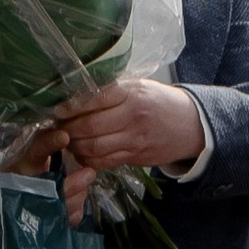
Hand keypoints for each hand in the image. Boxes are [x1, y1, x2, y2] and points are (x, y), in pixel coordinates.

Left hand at [45, 78, 204, 220]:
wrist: (191, 125)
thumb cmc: (161, 101)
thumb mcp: (140, 86)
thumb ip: (112, 91)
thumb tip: (76, 96)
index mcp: (132, 94)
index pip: (93, 100)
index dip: (70, 107)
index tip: (57, 110)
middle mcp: (133, 118)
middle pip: (89, 127)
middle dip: (67, 129)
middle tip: (58, 127)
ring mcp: (134, 141)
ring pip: (93, 148)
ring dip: (74, 146)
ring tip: (67, 140)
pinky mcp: (134, 157)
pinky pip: (103, 162)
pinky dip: (87, 159)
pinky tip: (82, 152)